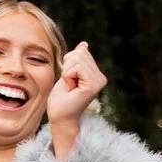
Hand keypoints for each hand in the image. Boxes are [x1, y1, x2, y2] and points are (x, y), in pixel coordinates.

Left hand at [47, 43, 106, 158]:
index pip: (81, 52)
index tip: (70, 81)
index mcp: (97, 74)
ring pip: (77, 60)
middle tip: (69, 84)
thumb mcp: (69, 73)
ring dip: (67, 73)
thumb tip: (84, 45)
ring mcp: (99, 81)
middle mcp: (101, 77)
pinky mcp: (93, 85)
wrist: (60, 116)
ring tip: (70, 87)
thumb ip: (77, 59)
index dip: (68, 64)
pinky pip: (76, 68)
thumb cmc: (62, 98)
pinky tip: (71, 88)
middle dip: (67, 67)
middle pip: (79, 54)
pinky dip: (67, 76)